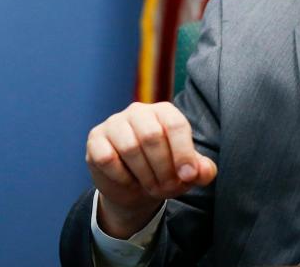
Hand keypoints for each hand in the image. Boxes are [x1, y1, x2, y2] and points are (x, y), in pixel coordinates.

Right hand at [86, 102, 216, 238]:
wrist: (133, 188)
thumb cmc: (164, 172)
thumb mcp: (186, 173)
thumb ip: (201, 170)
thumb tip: (203, 171)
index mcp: (164, 112)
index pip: (176, 124)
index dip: (183, 152)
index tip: (188, 176)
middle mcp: (139, 111)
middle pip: (152, 136)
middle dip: (162, 168)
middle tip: (166, 188)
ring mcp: (114, 123)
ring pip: (129, 147)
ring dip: (143, 174)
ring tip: (150, 185)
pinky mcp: (95, 139)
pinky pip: (107, 157)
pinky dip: (121, 176)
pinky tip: (128, 180)